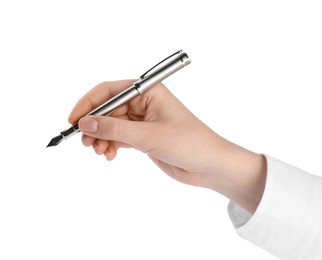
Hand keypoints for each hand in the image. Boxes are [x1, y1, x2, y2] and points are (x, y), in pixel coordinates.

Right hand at [68, 80, 265, 212]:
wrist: (210, 165)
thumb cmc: (189, 143)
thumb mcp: (149, 136)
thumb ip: (115, 130)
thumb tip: (85, 124)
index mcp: (149, 92)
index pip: (110, 90)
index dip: (89, 103)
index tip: (74, 119)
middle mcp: (145, 104)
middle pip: (108, 108)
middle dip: (95, 125)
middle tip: (85, 142)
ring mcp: (144, 122)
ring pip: (112, 125)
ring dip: (101, 138)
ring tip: (99, 152)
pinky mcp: (144, 138)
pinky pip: (119, 138)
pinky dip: (111, 145)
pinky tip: (109, 155)